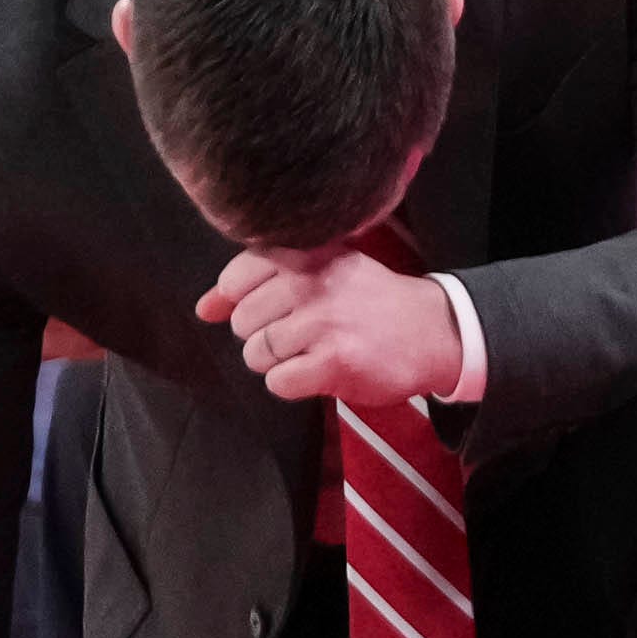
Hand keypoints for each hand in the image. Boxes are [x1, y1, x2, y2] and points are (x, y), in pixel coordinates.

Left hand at [200, 243, 463, 404]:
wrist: (433, 331)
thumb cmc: (369, 302)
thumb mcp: (321, 273)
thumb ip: (257, 284)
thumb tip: (203, 309)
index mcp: (305, 254)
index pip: (236, 277)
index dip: (245, 302)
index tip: (278, 308)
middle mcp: (310, 282)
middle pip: (243, 321)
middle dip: (264, 336)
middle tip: (302, 335)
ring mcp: (322, 322)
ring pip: (257, 354)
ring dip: (279, 363)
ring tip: (312, 354)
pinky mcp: (333, 361)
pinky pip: (279, 381)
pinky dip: (293, 384)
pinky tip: (318, 371)